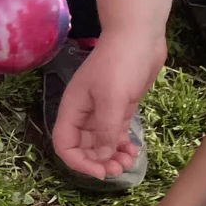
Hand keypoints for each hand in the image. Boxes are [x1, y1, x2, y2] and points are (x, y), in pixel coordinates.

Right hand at [51, 33, 162, 179]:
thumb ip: (106, 130)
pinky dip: (122, 144)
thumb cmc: (121, 63)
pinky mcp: (120, 106)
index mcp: (73, 109)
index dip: (78, 161)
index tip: (100, 171)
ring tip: (128, 161)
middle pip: (83, 146)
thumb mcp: (113, 99)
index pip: (65, 144)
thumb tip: (102, 157)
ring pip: (101, 142)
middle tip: (119, 169)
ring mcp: (102, 110)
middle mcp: (84, 112)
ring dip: (112, 156)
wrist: (140, 34)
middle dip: (99, 161)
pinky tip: (133, 149)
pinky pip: (116, 132)